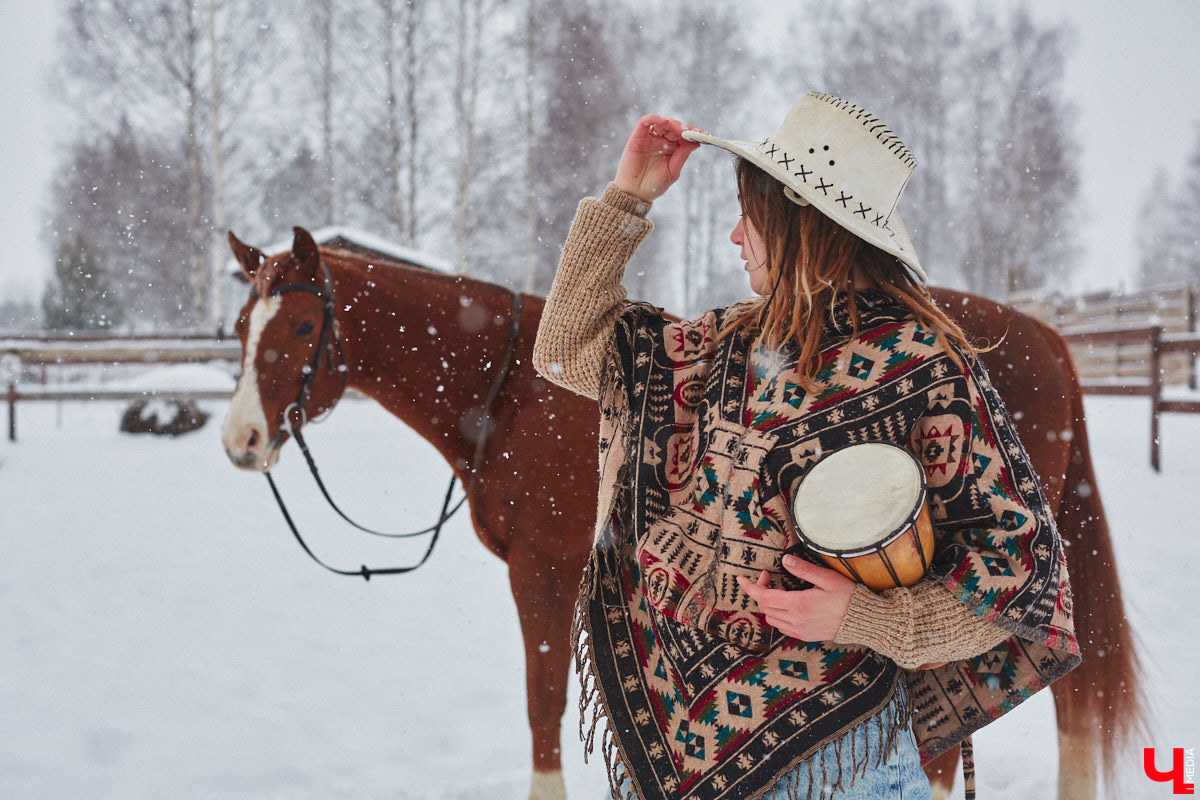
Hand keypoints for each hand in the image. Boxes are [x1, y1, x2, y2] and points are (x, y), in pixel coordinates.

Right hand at [613, 115, 701, 202]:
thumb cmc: (654, 185)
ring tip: (680, 129)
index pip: (684, 136)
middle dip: (684, 128)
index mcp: (671, 149)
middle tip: (691, 132)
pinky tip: (663, 121)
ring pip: (662, 123)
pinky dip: (654, 118)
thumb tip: (696, 142)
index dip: (694, 133)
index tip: (704, 134)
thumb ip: (682, 155)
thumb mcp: (673, 171)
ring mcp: (650, 138)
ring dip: (672, 123)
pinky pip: (645, 122)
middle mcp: (661, 141)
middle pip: (674, 127)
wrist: (634, 193)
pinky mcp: (637, 136)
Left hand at [737, 555, 857, 641]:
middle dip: (761, 591)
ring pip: (772, 619)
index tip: (741, 578)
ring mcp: (800, 630)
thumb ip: (804, 570)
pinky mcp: (806, 636)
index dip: (750, 587)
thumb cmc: (848, 597)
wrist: (864, 621)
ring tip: (781, 590)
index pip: (763, 597)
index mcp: (798, 605)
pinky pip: (783, 627)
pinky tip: (789, 605)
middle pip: (765, 607)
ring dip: (770, 604)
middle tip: (769, 576)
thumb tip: (785, 560)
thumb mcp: (828, 578)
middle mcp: (796, 620)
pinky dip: (779, 615)